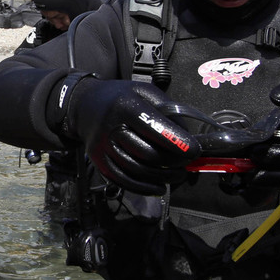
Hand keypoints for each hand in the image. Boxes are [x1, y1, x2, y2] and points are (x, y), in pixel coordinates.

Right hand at [52, 77, 198, 194]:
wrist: (84, 106)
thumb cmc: (120, 97)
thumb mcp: (144, 91)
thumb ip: (167, 108)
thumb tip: (187, 134)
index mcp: (126, 106)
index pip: (156, 128)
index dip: (179, 143)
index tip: (195, 151)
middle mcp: (112, 128)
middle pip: (149, 154)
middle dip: (174, 162)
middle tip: (187, 162)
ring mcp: (103, 147)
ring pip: (138, 171)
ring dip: (163, 177)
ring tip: (177, 174)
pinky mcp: (99, 162)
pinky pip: (123, 181)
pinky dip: (144, 188)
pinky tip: (158, 186)